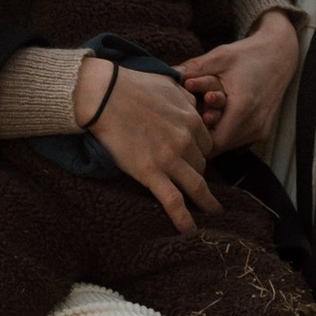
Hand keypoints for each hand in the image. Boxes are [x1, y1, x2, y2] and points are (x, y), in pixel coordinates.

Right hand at [78, 57, 215, 231]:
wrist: (103, 94)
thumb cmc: (131, 85)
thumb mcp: (167, 84)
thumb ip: (185, 97)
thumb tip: (193, 103)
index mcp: (191, 118)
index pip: (206, 143)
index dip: (200, 152)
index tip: (194, 158)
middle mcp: (186, 140)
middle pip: (201, 164)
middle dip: (198, 172)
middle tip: (192, 180)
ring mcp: (169, 158)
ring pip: (196, 184)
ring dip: (205, 200)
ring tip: (212, 213)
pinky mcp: (150, 173)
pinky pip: (173, 201)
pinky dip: (184, 219)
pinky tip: (190, 232)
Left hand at [179, 10, 301, 156]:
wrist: (280, 54)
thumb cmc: (248, 54)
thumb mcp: (220, 56)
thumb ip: (195, 68)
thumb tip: (169, 73)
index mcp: (243, 107)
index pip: (213, 143)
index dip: (196, 136)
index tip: (184, 123)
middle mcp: (255, 124)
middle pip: (219, 146)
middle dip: (203, 134)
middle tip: (190, 119)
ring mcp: (261, 130)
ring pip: (229, 146)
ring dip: (215, 134)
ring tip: (203, 115)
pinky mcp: (263, 131)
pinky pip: (239, 140)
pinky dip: (227, 132)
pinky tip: (218, 117)